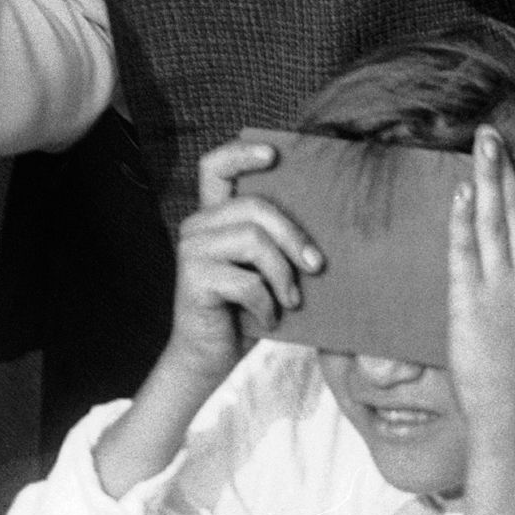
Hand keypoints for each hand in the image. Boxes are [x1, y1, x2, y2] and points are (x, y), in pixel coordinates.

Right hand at [161, 138, 320, 395]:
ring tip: (291, 302)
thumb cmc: (244, 313)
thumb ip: (272, 246)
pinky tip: (269, 321)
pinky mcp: (194, 278)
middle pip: (253, 206)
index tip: (274, 154)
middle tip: (316, 266)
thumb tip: (322, 236)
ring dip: (283, 275)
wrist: (208, 360)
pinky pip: (247, 281)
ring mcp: (192, 250)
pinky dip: (267, 305)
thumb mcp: (262, 272)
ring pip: (253, 239)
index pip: (214, 167)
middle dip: (293, 235)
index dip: (241, 154)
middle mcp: (197, 226)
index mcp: (213, 218)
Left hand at [448, 128, 514, 514]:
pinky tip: (461, 192)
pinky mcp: (471, 300)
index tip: (508, 158)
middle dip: (504, 171)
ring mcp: (502, 289)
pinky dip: (464, 219)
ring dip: (487, 181)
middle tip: (491, 134)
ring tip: (480, 146)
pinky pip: (466, 250)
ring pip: (495, 223)